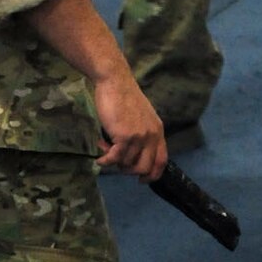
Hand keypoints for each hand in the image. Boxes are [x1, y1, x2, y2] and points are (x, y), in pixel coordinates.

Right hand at [93, 66, 166, 180]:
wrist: (114, 81)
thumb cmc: (123, 95)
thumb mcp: (140, 115)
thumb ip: (142, 132)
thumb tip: (132, 152)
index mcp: (158, 131)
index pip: (162, 160)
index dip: (153, 174)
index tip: (142, 180)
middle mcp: (151, 136)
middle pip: (145, 167)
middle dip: (130, 171)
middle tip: (117, 164)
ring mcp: (139, 137)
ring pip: (128, 163)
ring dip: (114, 161)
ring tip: (104, 149)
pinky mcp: (124, 136)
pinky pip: (115, 158)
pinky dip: (106, 161)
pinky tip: (99, 159)